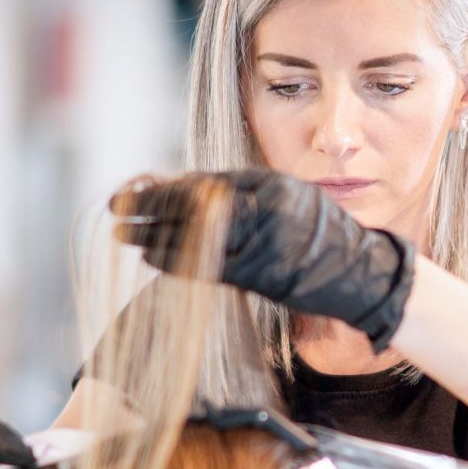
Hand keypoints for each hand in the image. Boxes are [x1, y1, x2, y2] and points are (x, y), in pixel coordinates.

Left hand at [112, 169, 415, 351]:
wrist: (354, 271)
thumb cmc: (314, 224)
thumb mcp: (277, 190)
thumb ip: (233, 187)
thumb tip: (178, 187)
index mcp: (267, 194)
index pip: (200, 191)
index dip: (160, 193)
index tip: (128, 193)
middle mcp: (260, 225)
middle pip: (190, 218)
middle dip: (148, 216)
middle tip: (114, 213)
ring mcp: (256, 256)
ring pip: (193, 246)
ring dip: (153, 240)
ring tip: (123, 235)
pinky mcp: (253, 281)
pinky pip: (205, 268)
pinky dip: (176, 261)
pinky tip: (152, 255)